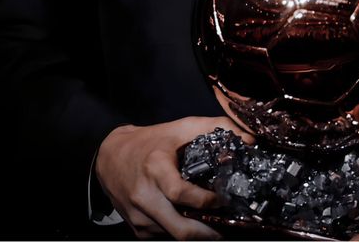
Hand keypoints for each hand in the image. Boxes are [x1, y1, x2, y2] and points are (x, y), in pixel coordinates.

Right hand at [95, 113, 255, 239]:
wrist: (109, 157)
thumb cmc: (149, 142)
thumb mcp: (179, 128)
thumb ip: (214, 127)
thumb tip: (249, 138)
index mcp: (155, 169)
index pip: (181, 194)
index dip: (205, 201)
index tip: (223, 199)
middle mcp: (144, 196)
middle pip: (180, 228)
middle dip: (207, 233)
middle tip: (226, 227)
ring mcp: (139, 217)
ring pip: (173, 235)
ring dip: (195, 233)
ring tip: (213, 223)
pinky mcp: (137, 229)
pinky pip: (164, 235)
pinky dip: (179, 230)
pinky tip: (191, 221)